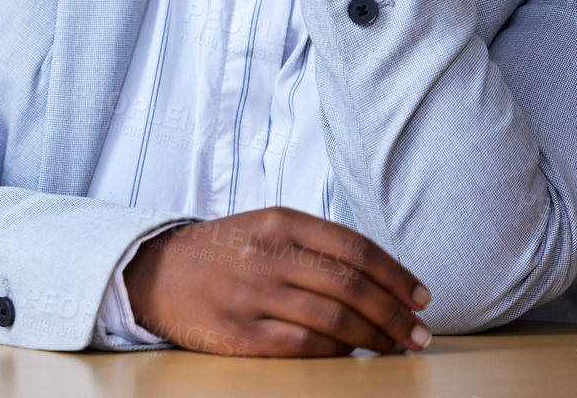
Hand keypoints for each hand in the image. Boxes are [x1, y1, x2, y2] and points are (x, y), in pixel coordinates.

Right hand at [122, 207, 431, 355]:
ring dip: (376, 337)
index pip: (354, 248)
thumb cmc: (222, 252)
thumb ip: (315, 245)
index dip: (396, 275)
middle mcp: (266, 255)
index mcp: (278, 222)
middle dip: (395, 314)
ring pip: (334, 319)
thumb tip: (383, 282)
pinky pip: (304, 346)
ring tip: (398, 347)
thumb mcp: (264, 228)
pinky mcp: (239, 333)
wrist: (154, 272)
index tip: (422, 297)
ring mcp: (251, 295)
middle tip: (421, 333)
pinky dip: (338, 352)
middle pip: (351, 286)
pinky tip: (353, 354)